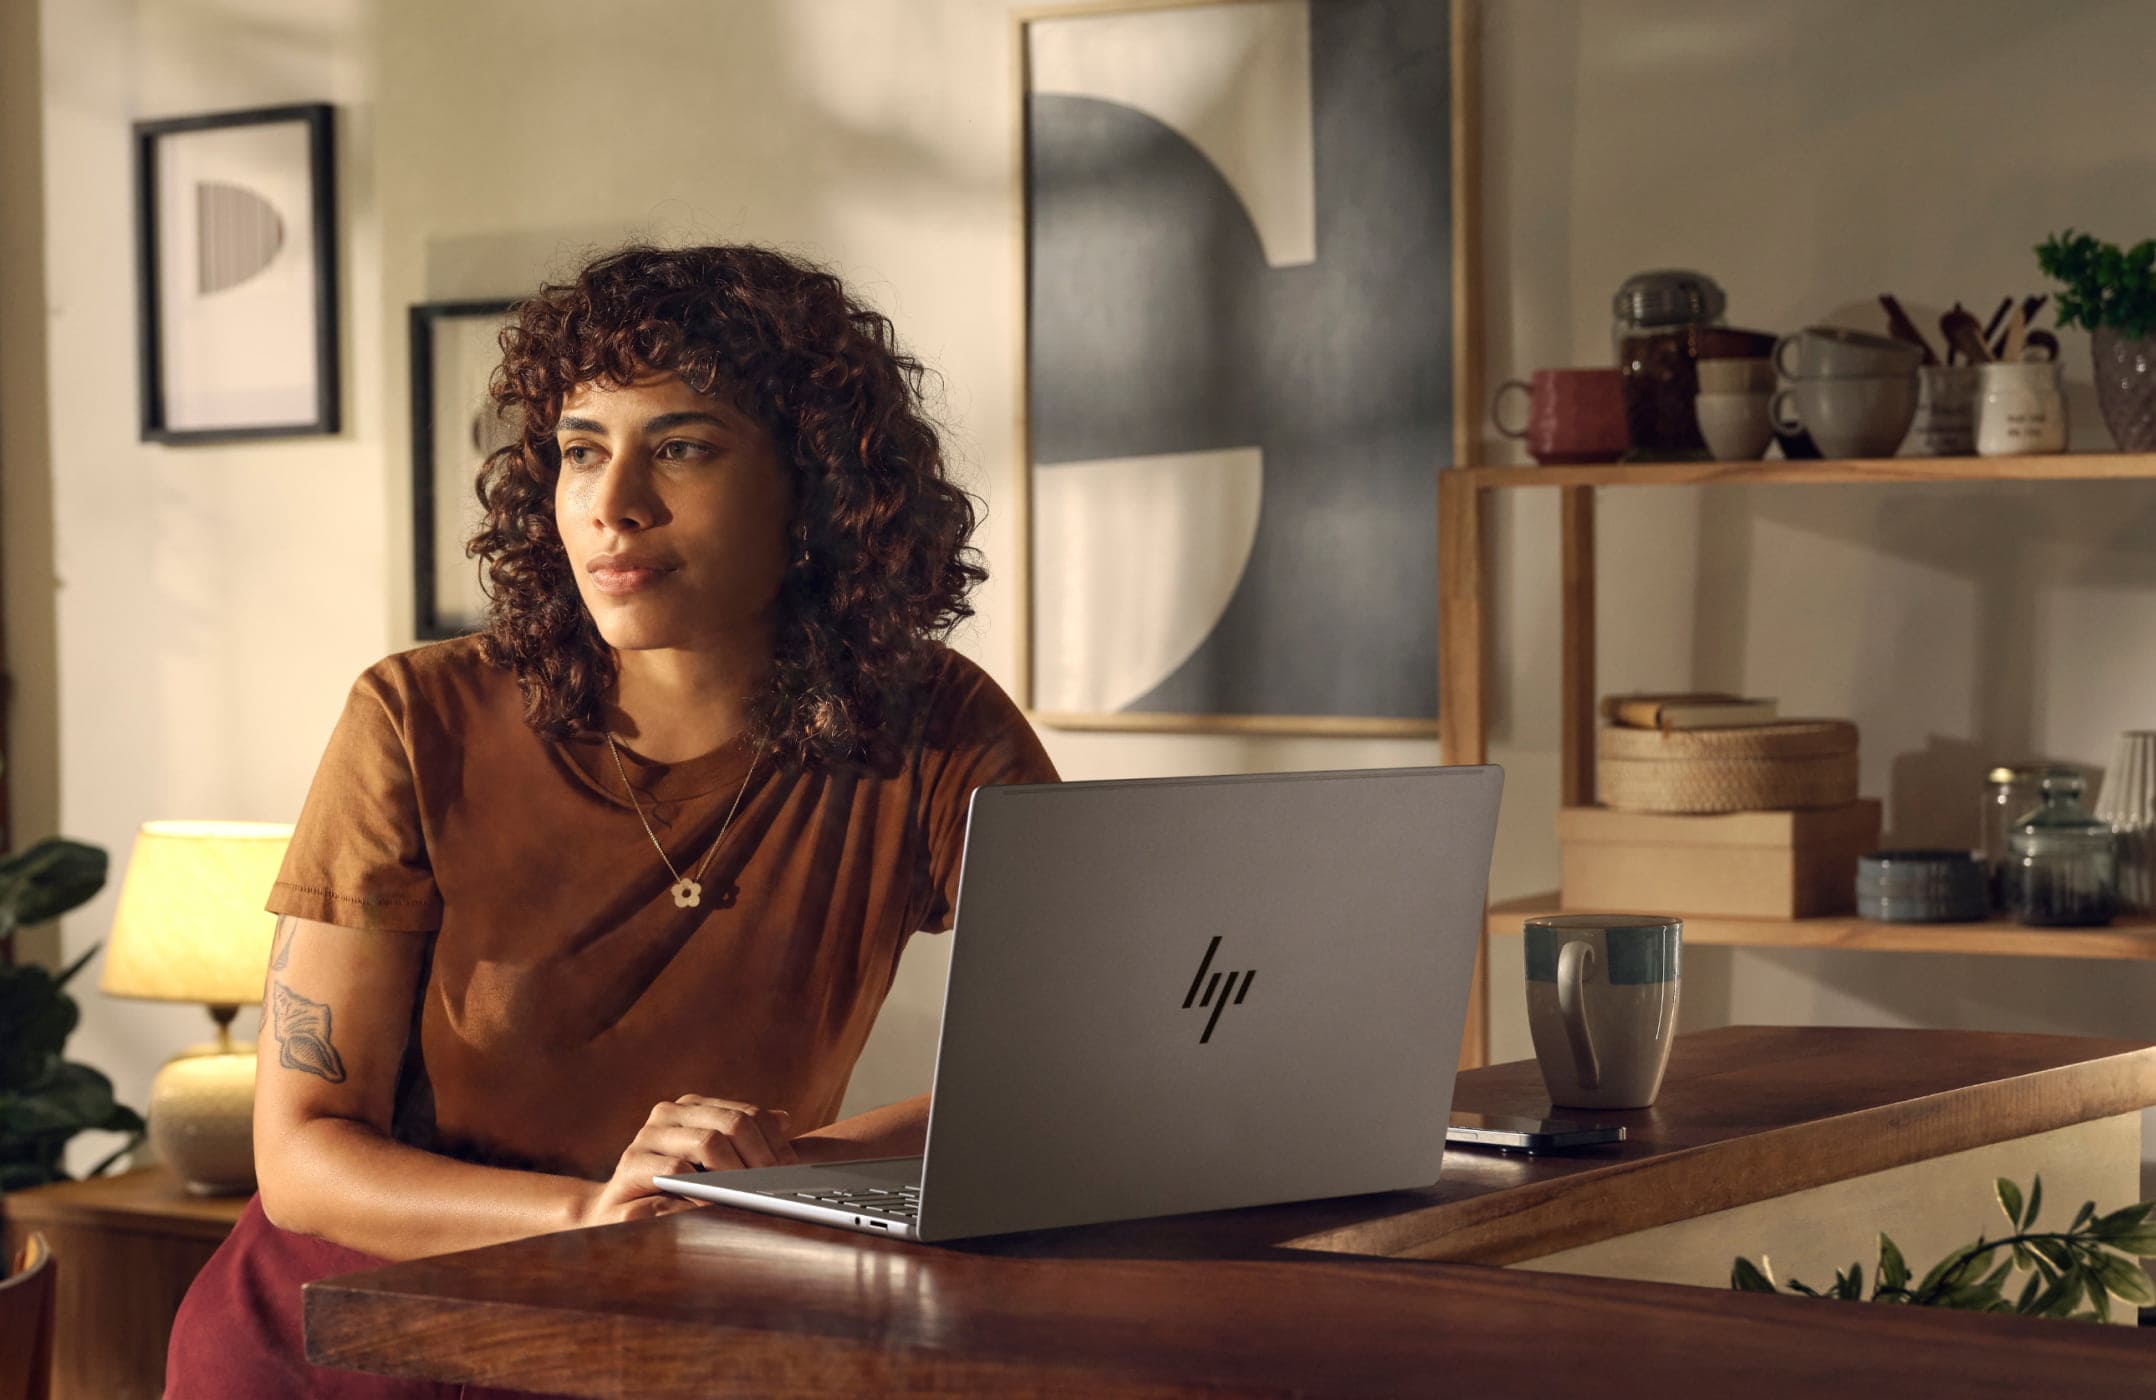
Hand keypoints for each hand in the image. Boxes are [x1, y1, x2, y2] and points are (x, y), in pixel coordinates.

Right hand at [582, 1095, 795, 1226]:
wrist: (616, 1211)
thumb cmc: (671, 1188)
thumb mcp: (711, 1163)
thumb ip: (744, 1140)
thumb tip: (784, 1120)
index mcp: (692, 1108)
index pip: (746, 1114)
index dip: (774, 1142)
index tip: (791, 1171)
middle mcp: (668, 1114)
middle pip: (731, 1125)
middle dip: (759, 1158)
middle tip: (774, 1187)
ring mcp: (647, 1137)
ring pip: (707, 1143)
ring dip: (736, 1174)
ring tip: (751, 1196)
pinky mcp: (630, 1166)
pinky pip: (676, 1173)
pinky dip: (703, 1189)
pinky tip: (717, 1205)